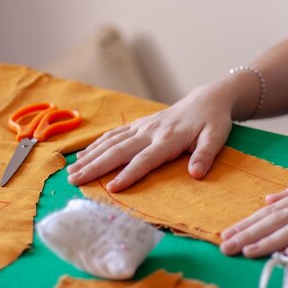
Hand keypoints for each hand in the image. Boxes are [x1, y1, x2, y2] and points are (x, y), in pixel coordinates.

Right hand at [67, 81, 236, 191]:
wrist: (207, 100)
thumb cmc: (213, 122)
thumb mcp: (216, 138)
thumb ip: (205, 155)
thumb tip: (196, 174)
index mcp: (169, 138)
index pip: (146, 159)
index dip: (129, 174)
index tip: (112, 188)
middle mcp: (151, 131)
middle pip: (119, 150)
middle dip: (96, 166)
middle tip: (74, 181)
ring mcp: (142, 126)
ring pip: (111, 141)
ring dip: (90, 156)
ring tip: (71, 171)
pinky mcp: (139, 124)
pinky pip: (114, 134)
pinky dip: (96, 144)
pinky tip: (82, 154)